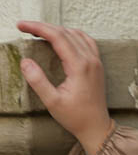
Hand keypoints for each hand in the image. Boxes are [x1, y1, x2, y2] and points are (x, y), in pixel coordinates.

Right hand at [15, 20, 111, 152]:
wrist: (96, 128)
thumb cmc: (76, 118)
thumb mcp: (52, 102)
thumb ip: (38, 81)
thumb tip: (26, 62)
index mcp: (80, 66)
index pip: (57, 36)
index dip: (37, 28)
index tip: (21, 26)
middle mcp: (90, 60)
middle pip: (65, 32)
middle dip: (43, 27)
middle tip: (25, 28)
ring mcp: (96, 62)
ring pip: (76, 34)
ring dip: (57, 29)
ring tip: (40, 32)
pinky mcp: (98, 66)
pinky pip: (86, 41)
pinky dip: (72, 35)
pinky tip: (63, 37)